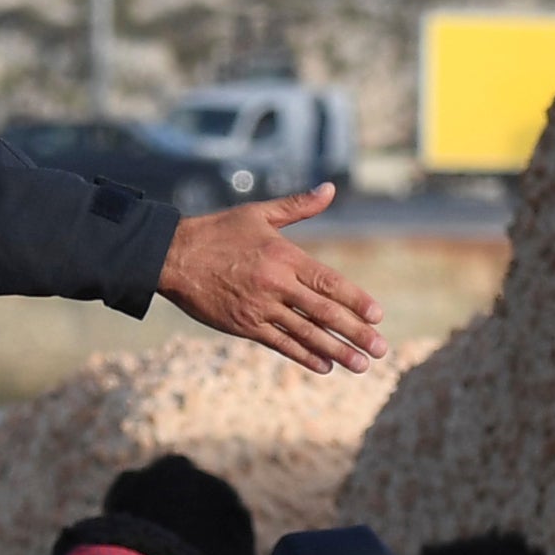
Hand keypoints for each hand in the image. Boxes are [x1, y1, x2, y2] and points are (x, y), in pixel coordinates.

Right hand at [156, 186, 384, 374]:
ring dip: (336, 350)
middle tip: (381, 349)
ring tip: (361, 365)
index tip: (378, 315)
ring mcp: (260, 308)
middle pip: (324, 313)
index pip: (329, 282)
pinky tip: (325, 365)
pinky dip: (304, 355)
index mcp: (284, 257)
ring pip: (306, 333)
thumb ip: (298, 206)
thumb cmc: (218, 231)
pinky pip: (280, 344)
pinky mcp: (244, 325)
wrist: (173, 256)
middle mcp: (276, 284)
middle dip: (356, 332)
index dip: (355, 300)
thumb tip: (329, 189)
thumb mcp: (259, 214)